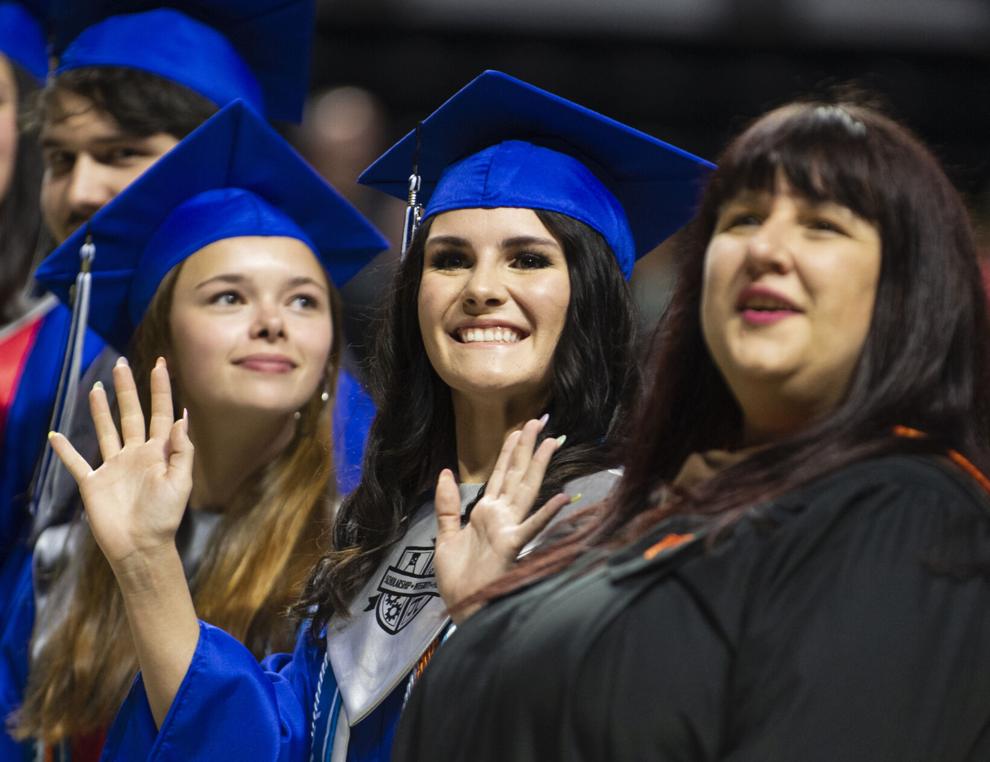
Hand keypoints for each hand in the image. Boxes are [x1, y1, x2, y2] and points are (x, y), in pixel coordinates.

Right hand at [48, 357, 193, 570]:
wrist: (141, 547)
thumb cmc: (165, 518)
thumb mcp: (180, 482)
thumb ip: (181, 450)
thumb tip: (181, 416)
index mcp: (159, 453)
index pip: (160, 413)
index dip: (161, 389)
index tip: (160, 364)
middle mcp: (135, 454)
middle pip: (130, 414)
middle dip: (127, 389)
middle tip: (122, 364)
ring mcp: (113, 467)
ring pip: (106, 430)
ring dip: (99, 409)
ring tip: (96, 386)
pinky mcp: (94, 483)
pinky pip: (76, 463)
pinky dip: (64, 450)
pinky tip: (55, 435)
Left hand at [433, 418, 569, 622]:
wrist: (461, 609)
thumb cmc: (458, 579)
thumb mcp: (444, 536)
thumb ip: (447, 505)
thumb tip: (446, 471)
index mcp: (487, 513)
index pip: (500, 474)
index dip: (510, 450)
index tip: (520, 426)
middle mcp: (502, 516)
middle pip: (516, 474)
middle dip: (527, 447)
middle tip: (539, 419)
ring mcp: (509, 529)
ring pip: (526, 491)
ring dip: (538, 467)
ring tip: (551, 442)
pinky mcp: (511, 546)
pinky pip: (530, 527)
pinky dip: (546, 513)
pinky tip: (562, 498)